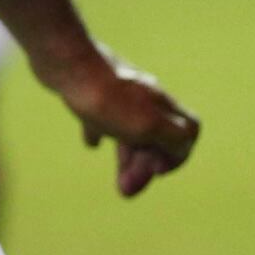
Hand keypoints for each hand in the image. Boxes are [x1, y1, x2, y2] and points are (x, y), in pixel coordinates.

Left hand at [39, 42, 198, 197]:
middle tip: (126, 191)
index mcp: (160, 105)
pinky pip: (103, 115)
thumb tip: (184, 147)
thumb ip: (173, 138)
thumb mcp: (146, 125)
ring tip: (119, 185)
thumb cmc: (104, 98)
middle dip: (146, 166)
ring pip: (131, 129)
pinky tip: (91, 143)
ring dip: (128, 157)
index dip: (178, 155)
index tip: (156, 170)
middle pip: (157, 136)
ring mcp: (118, 92)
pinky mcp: (92, 89)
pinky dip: (101, 132)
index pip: (188, 130)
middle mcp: (145, 96)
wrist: (65, 63)